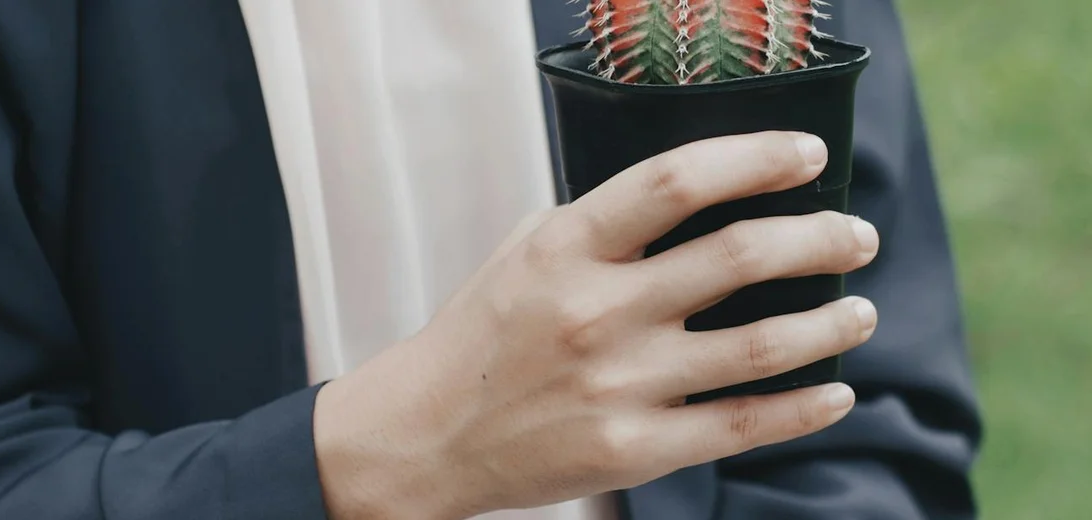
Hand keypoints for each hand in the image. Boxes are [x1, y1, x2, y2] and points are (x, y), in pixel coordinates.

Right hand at [313, 131, 879, 518]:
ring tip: (860, 310)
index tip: (807, 156)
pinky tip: (835, 392)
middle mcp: (599, 310)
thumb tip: (703, 198)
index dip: (756, 157)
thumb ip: (606, 223)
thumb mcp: (529, 252)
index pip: (678, 180)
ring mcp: (620, 384)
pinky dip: (804, 409)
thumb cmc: (486, 334)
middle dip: (819, 239)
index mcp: (569, 247)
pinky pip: (743, 425)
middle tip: (854, 236)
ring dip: (831, 323)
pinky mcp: (634, 450)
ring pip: (760, 344)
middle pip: (740, 256)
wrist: (428, 433)